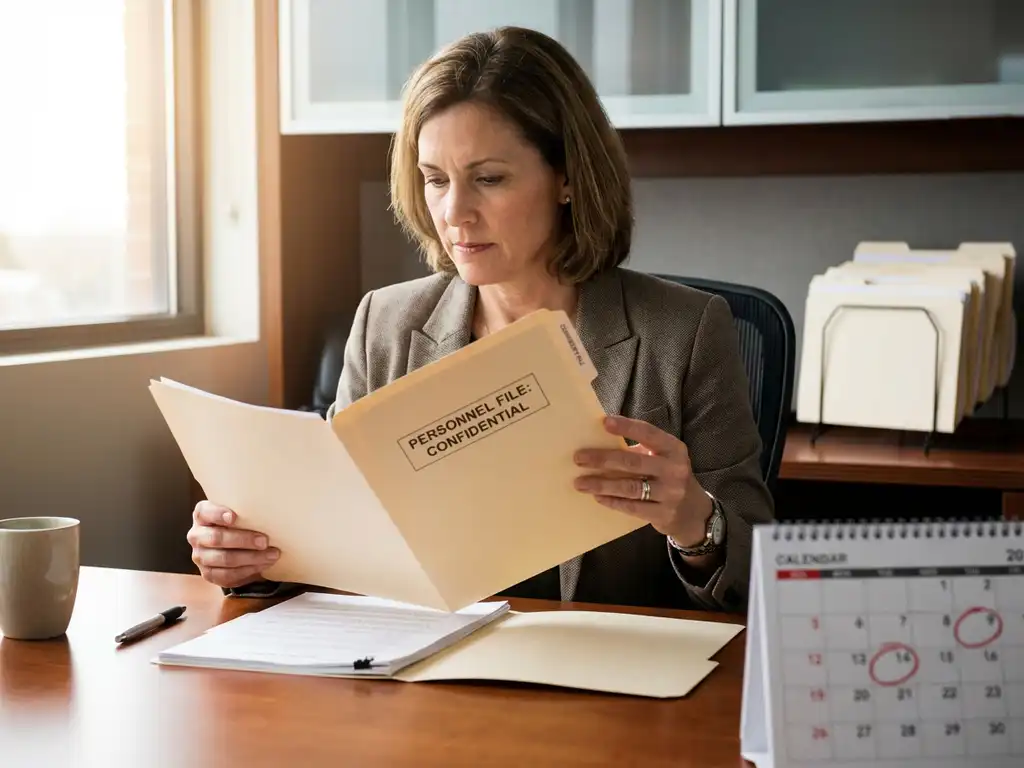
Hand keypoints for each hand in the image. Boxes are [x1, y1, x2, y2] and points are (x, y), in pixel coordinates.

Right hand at [187, 501, 279, 588]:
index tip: (233, 517)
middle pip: (216, 538)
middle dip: (243, 540)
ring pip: (224, 559)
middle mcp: (196, 535)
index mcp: (202, 515)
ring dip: (251, 558)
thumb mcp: (239, 513)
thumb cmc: (239, 524)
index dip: (218, 514)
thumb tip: (270, 511)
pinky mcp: (208, 574)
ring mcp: (200, 556)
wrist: (233, 547)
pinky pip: (228, 575)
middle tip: (265, 541)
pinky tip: (264, 565)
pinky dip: (249, 570)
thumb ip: (245, 511)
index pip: (205, 512)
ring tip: (272, 555)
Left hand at [572, 415, 712, 547]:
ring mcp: (670, 493)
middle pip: (633, 462)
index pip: (649, 433)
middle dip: (603, 459)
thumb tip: (601, 440)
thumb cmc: (669, 476)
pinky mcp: (663, 514)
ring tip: (580, 482)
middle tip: (579, 458)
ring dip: (602, 484)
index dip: (627, 427)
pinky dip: (612, 501)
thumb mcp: (664, 458)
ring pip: (629, 487)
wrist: (694, 512)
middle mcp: (674, 469)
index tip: (604, 422)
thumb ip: (641, 450)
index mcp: (674, 449)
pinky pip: (632, 507)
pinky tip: (597, 497)